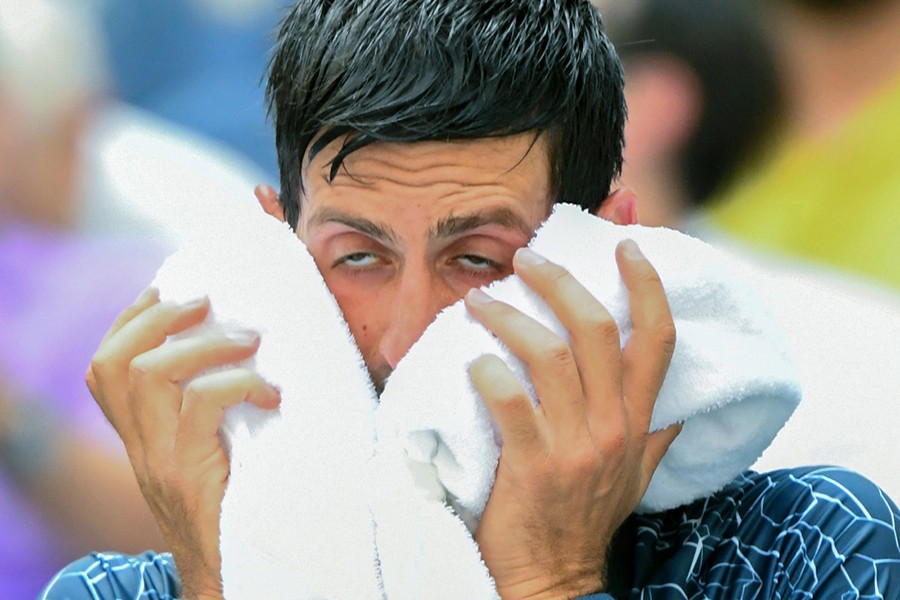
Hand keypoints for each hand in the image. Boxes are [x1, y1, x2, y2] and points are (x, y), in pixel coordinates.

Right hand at [86, 288, 280, 598]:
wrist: (228, 574)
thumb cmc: (232, 506)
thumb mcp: (208, 453)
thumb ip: (207, 413)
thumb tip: (252, 349)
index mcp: (140, 436)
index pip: (105, 366)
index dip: (132, 320)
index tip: (172, 291)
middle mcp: (139, 446)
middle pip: (113, 362)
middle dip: (158, 318)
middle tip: (210, 304)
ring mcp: (159, 461)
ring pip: (148, 375)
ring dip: (203, 343)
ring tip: (250, 340)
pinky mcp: (189, 475)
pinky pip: (201, 404)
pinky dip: (237, 382)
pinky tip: (270, 392)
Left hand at [465, 240, 679, 599]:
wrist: (556, 577)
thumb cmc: (589, 519)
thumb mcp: (635, 477)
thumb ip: (655, 438)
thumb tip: (677, 410)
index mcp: (638, 418)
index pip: (657, 337)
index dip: (647, 284)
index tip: (626, 244)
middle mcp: (614, 424)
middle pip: (596, 328)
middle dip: (561, 281)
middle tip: (526, 258)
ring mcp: (576, 445)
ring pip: (549, 354)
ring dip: (510, 318)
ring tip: (478, 301)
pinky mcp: (534, 464)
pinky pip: (510, 400)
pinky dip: (488, 372)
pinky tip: (471, 359)